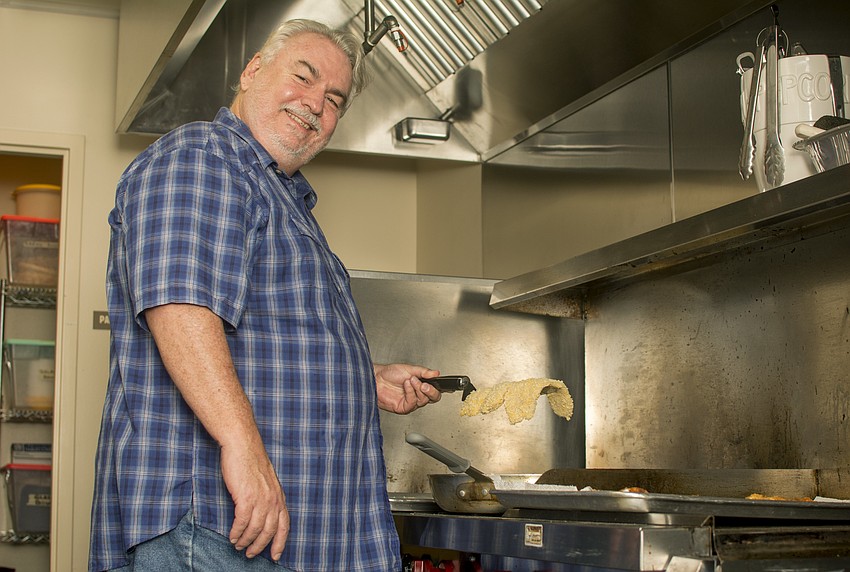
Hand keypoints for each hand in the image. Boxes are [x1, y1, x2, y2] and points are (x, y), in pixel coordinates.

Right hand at [221, 440, 289, 560]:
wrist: (242, 445)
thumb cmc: (251, 461)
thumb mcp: (267, 482)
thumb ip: (268, 497)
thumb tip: (263, 515)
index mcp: (279, 496)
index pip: (285, 525)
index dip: (280, 543)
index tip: (275, 556)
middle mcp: (273, 499)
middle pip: (269, 531)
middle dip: (260, 546)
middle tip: (250, 554)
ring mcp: (260, 499)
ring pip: (255, 529)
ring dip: (246, 541)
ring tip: (238, 545)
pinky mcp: (246, 497)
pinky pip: (242, 522)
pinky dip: (237, 532)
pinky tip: (232, 536)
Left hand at [374, 363, 441, 413]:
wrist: (376, 378)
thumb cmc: (389, 373)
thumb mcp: (409, 369)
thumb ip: (424, 371)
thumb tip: (436, 373)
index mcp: (421, 386)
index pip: (435, 390)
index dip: (437, 387)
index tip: (436, 380)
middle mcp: (417, 395)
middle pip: (433, 398)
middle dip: (431, 391)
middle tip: (425, 384)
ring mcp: (411, 402)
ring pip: (423, 400)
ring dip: (418, 389)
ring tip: (411, 380)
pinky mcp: (403, 408)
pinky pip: (412, 403)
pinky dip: (410, 393)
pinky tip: (406, 385)